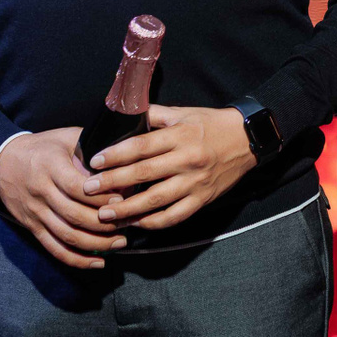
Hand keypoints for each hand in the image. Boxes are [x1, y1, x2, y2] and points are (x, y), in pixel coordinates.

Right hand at [0, 128, 127, 268]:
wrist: (3, 161)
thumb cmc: (42, 147)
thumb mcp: (65, 137)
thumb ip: (91, 146)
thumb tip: (122, 158)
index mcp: (51, 167)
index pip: (76, 187)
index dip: (100, 196)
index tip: (122, 200)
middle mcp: (41, 192)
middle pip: (74, 215)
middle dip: (104, 223)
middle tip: (128, 223)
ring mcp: (36, 213)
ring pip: (67, 235)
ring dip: (96, 243)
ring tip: (120, 242)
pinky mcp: (32, 227)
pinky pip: (54, 248)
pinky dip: (76, 259)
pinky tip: (98, 262)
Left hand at [83, 105, 257, 231]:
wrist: (248, 139)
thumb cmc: (211, 124)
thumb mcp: (183, 112)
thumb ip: (154, 116)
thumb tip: (124, 117)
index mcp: (180, 136)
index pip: (141, 146)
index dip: (115, 155)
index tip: (95, 162)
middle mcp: (187, 160)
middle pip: (144, 174)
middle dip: (112, 183)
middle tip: (88, 190)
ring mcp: (195, 183)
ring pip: (157, 200)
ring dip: (128, 209)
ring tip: (105, 215)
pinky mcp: (203, 200)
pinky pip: (175, 216)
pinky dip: (154, 222)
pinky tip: (136, 223)